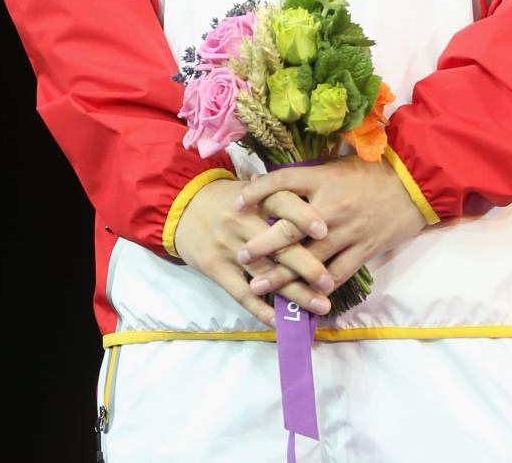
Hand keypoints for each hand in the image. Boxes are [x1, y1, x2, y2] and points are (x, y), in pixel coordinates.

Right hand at [172, 178, 336, 325]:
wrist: (182, 207)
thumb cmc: (226, 199)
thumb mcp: (250, 190)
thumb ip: (278, 197)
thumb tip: (317, 206)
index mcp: (255, 198)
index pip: (283, 203)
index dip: (304, 215)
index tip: (326, 230)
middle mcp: (243, 221)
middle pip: (279, 245)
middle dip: (307, 266)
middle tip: (329, 282)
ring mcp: (229, 247)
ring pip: (266, 274)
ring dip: (294, 293)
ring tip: (319, 305)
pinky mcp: (216, 268)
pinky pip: (241, 293)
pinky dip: (261, 309)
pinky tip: (280, 321)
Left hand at [235, 155, 425, 300]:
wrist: (415, 183)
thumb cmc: (376, 170)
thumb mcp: (341, 164)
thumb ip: (313, 176)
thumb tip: (281, 183)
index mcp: (324, 179)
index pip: (282, 182)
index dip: (257, 190)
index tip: (237, 201)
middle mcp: (331, 207)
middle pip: (289, 228)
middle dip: (261, 244)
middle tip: (240, 255)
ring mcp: (347, 232)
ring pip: (308, 258)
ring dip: (281, 275)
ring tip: (259, 286)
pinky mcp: (363, 250)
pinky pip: (337, 274)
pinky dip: (319, 289)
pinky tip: (303, 300)